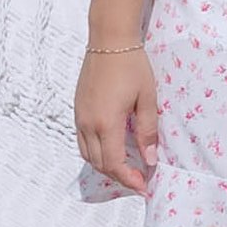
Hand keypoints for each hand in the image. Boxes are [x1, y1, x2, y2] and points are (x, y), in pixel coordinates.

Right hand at [75, 44, 160, 193]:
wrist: (109, 40)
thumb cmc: (132, 66)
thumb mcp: (147, 99)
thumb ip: (147, 132)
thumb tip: (149, 159)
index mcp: (106, 123)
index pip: (114, 164)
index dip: (129, 179)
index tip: (143, 185)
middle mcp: (88, 123)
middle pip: (99, 164)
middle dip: (118, 176)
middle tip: (138, 180)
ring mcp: (79, 116)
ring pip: (87, 154)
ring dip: (105, 166)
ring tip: (126, 168)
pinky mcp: (78, 109)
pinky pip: (82, 141)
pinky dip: (96, 152)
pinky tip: (111, 149)